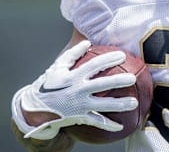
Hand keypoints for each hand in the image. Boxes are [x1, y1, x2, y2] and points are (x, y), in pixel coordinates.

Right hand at [19, 40, 138, 139]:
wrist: (34, 110)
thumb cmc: (48, 85)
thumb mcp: (57, 68)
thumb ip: (72, 54)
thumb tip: (87, 41)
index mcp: (73, 76)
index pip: (93, 65)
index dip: (108, 59)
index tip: (121, 55)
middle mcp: (77, 90)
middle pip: (101, 85)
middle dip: (118, 81)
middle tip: (133, 78)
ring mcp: (79, 105)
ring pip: (102, 105)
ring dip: (119, 104)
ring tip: (134, 103)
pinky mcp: (79, 117)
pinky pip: (96, 122)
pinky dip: (108, 125)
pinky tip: (120, 127)